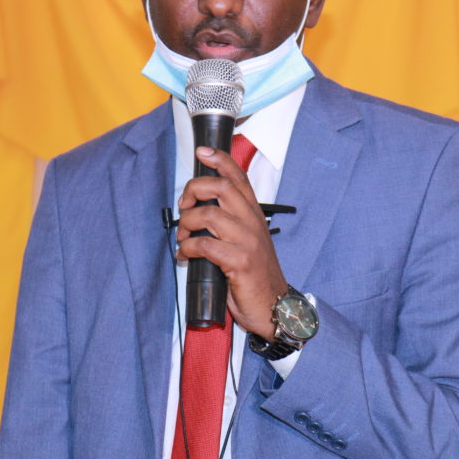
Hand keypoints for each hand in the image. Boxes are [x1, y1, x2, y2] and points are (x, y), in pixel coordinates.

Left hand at [176, 146, 287, 340]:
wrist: (275, 306)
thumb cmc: (256, 274)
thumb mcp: (247, 241)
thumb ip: (229, 223)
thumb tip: (198, 213)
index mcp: (254, 215)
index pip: (239, 178)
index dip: (220, 160)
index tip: (203, 152)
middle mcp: (252, 223)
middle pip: (221, 188)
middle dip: (194, 190)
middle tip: (184, 205)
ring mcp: (247, 241)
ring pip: (209, 215)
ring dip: (187, 224)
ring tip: (183, 237)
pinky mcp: (239, 262)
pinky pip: (205, 246)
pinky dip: (188, 248)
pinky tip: (184, 255)